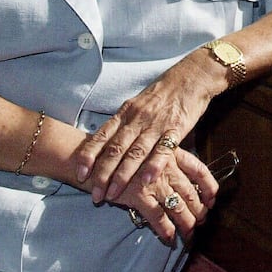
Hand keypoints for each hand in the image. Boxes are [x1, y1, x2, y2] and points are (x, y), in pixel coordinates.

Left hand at [74, 59, 214, 203]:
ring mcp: (156, 124)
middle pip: (116, 149)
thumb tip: (104, 144)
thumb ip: (122, 124)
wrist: (191, 77)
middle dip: (103, 174)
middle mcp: (137, 119)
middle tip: (95, 195)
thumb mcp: (137, 104)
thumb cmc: (162, 93)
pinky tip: (147, 180)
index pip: (102, 136)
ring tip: (114, 194)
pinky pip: (164, 149)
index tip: (79, 174)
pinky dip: (154, 165)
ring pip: (136, 152)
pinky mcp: (176, 128)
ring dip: (123, 175)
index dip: (89, 156)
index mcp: (125, 113)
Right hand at [115, 147, 218, 243]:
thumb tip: (182, 180)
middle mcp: (166, 166)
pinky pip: (158, 217)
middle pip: (190, 193)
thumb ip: (166, 161)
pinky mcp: (138, 195)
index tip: (212, 200)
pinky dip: (166, 230)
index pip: (199, 170)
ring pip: (178, 206)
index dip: (209, 187)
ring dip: (186, 223)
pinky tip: (169, 237)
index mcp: (171, 153)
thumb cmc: (122, 155)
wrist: (94, 157)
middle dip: (199, 210)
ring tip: (189, 233)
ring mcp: (153, 181)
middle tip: (201, 221)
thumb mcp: (149, 150)